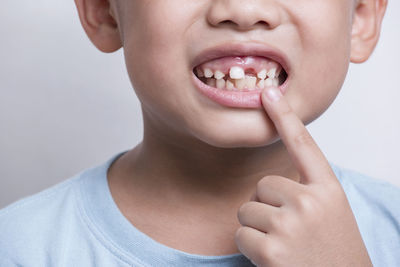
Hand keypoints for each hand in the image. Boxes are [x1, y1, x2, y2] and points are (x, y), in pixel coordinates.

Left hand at [235, 87, 371, 266]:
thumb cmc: (331, 252)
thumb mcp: (329, 214)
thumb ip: (305, 191)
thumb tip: (267, 184)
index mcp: (328, 190)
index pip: (303, 145)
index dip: (285, 116)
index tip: (268, 93)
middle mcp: (311, 201)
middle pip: (262, 185)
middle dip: (266, 207)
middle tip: (288, 232)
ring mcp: (291, 224)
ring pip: (247, 209)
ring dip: (257, 228)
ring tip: (283, 246)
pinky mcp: (272, 248)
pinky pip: (240, 234)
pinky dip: (250, 247)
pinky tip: (273, 260)